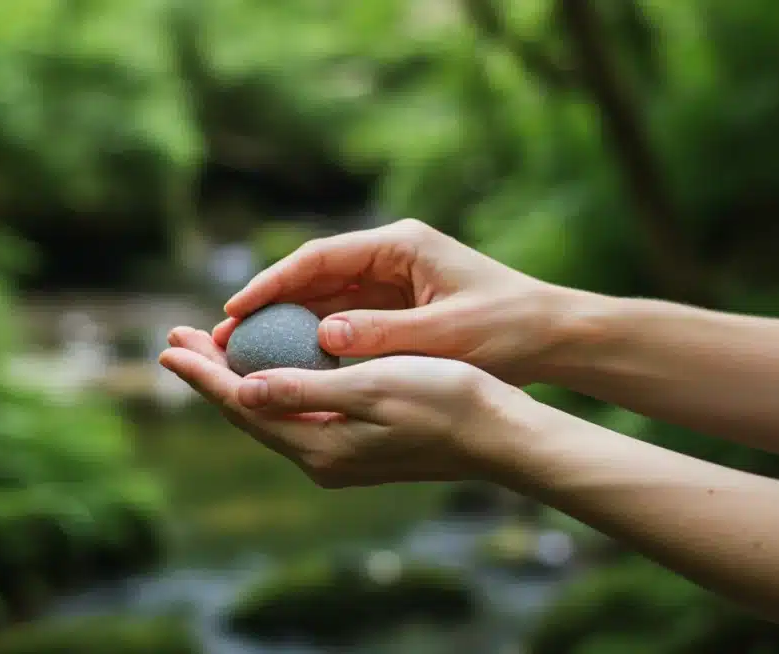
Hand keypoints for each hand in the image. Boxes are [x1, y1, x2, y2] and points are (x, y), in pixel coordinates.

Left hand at [159, 326, 536, 486]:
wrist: (500, 434)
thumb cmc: (443, 401)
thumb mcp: (370, 389)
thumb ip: (302, 391)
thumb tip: (241, 388)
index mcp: (318, 445)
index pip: (240, 404)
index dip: (202, 372)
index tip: (168, 344)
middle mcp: (321, 457)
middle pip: (247, 410)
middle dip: (210, 372)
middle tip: (176, 338)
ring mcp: (339, 455)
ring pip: (270, 411)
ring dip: (238, 377)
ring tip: (211, 348)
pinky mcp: (357, 446)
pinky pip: (296, 412)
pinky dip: (273, 385)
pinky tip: (270, 366)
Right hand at [214, 218, 583, 384]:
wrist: (553, 336)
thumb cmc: (507, 329)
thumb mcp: (444, 335)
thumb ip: (382, 334)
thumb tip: (322, 336)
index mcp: (399, 245)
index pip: (318, 258)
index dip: (271, 284)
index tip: (235, 309)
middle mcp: (389, 256)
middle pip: (313, 276)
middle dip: (268, 306)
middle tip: (225, 337)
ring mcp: (392, 280)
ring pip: (323, 299)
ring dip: (286, 324)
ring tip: (243, 353)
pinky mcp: (397, 306)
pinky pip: (344, 319)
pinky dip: (315, 338)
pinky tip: (287, 362)